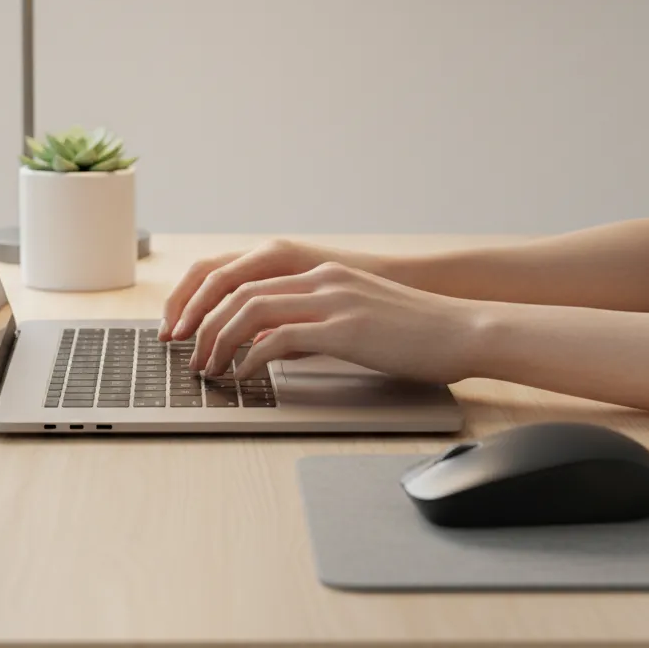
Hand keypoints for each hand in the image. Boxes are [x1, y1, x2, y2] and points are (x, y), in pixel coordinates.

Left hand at [181, 259, 481, 382]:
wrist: (463, 329)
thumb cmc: (413, 330)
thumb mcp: (354, 315)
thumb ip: (312, 323)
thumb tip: (269, 344)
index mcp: (320, 272)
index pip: (244, 276)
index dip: (206, 300)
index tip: (186, 327)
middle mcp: (320, 278)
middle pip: (237, 289)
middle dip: (201, 321)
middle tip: (185, 351)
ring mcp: (332, 300)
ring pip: (250, 310)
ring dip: (219, 340)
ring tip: (208, 367)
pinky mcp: (345, 328)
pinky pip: (281, 339)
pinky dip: (253, 358)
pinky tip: (245, 375)